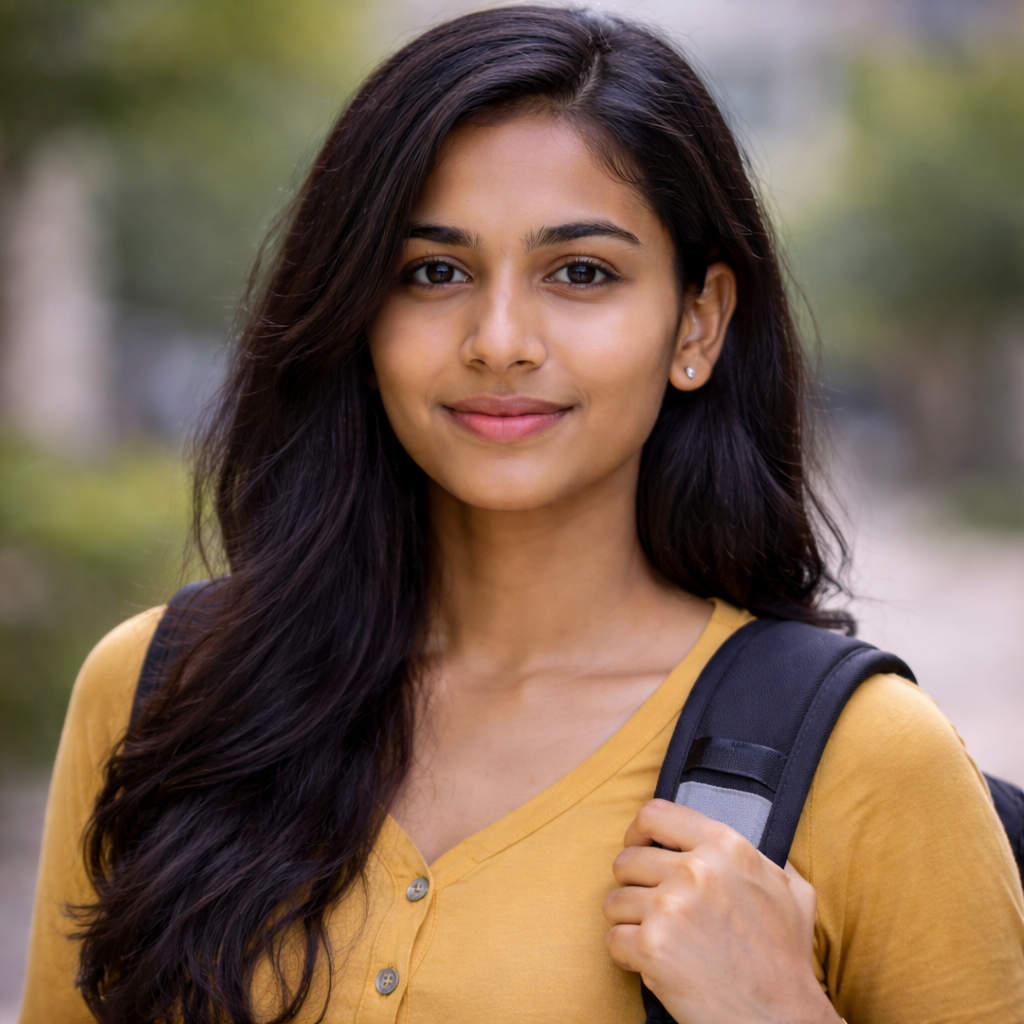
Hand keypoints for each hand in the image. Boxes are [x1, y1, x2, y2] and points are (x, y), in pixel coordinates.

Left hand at [603, 799, 839, 1023]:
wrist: (782, 1021)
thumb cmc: (786, 962)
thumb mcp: (792, 893)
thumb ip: (763, 860)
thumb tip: (748, 846)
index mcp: (726, 847)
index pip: (656, 814)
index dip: (638, 832)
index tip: (638, 847)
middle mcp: (696, 870)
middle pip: (627, 860)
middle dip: (633, 886)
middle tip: (651, 908)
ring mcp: (671, 908)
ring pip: (615, 901)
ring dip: (629, 923)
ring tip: (658, 941)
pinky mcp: (652, 947)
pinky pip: (612, 939)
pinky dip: (625, 955)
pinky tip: (651, 965)